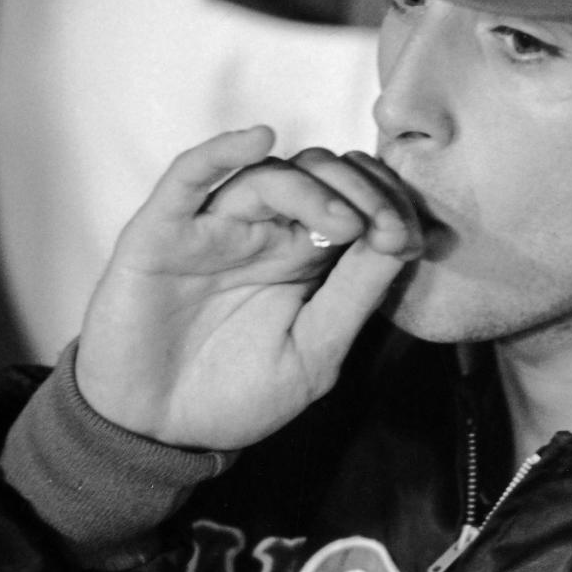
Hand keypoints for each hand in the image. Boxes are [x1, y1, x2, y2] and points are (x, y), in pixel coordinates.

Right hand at [75, 126, 424, 448]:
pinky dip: (221, 150)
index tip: (413, 239)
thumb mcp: (316, 353)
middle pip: (319, 175)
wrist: (158, 433)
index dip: (389, 207)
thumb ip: (355, 296)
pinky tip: (258, 138)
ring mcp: (213, 229)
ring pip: (268, 174)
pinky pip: (188, 177)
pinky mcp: (163, 233)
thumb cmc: (236, 396)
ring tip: (345, 225)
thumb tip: (403, 240)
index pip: (356, 203)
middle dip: (364, 191)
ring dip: (315, 188)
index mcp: (304, 258)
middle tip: (388, 227)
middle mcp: (263, 233)